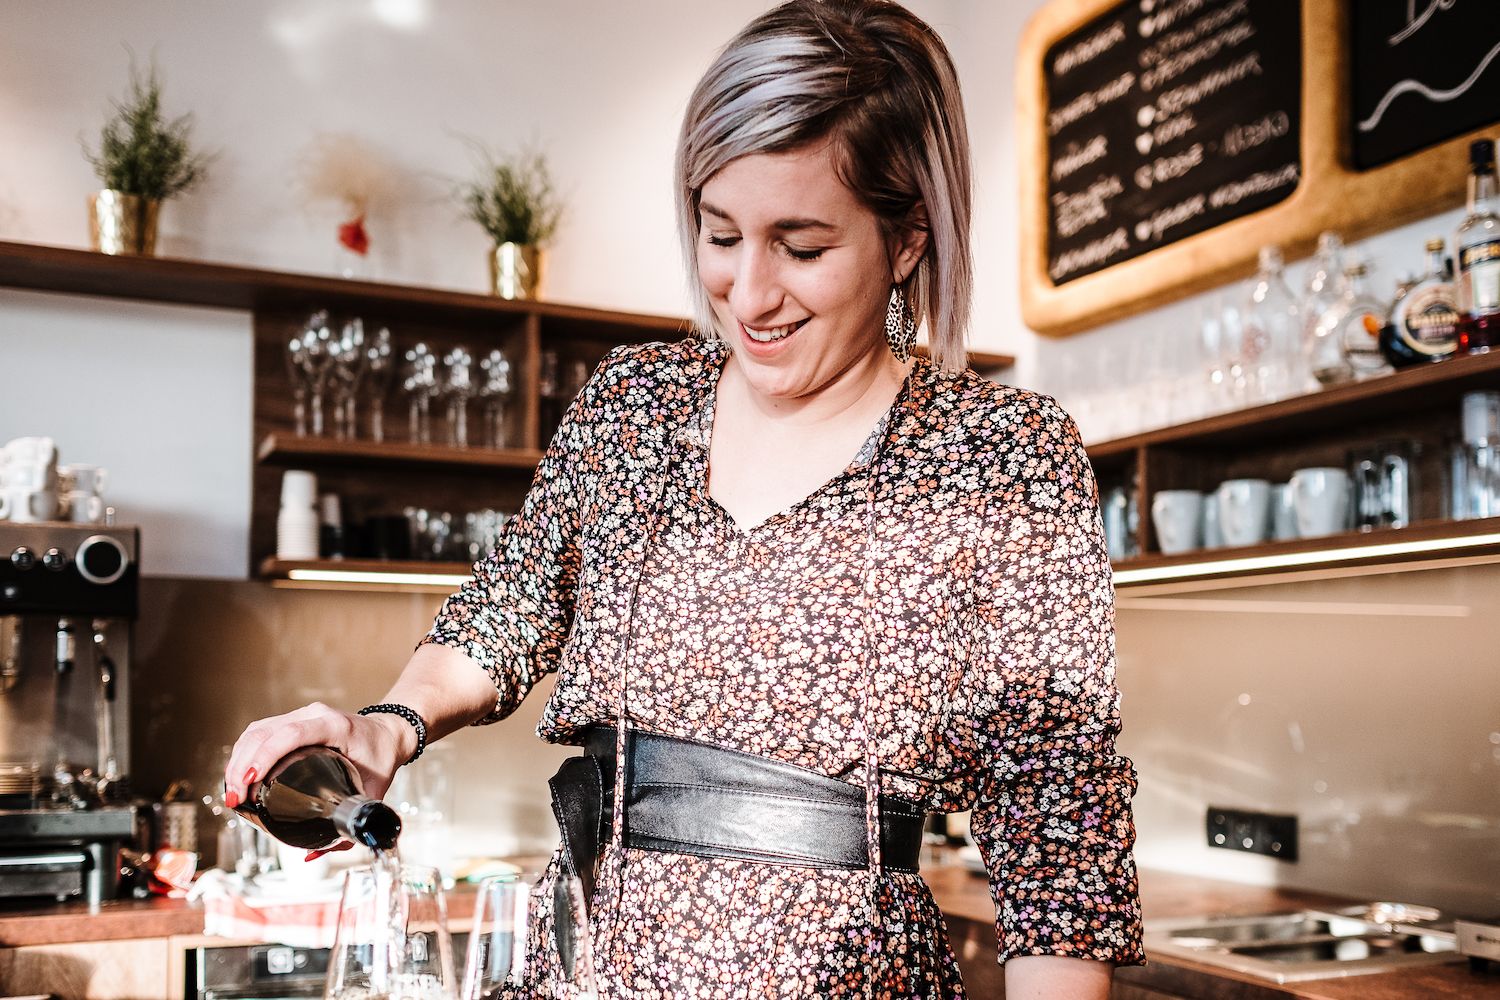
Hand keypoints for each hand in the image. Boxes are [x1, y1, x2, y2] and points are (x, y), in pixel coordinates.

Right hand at [222, 701, 413, 814]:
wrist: (388, 733)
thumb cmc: (381, 760)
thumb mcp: (373, 792)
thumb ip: (350, 825)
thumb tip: (311, 854)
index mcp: (335, 726)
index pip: (291, 734)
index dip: (266, 756)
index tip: (249, 782)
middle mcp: (315, 715)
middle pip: (265, 732)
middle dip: (242, 766)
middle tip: (235, 799)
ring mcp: (302, 715)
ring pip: (257, 731)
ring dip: (238, 760)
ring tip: (233, 792)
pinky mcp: (292, 720)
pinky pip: (260, 732)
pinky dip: (244, 753)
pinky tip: (238, 776)